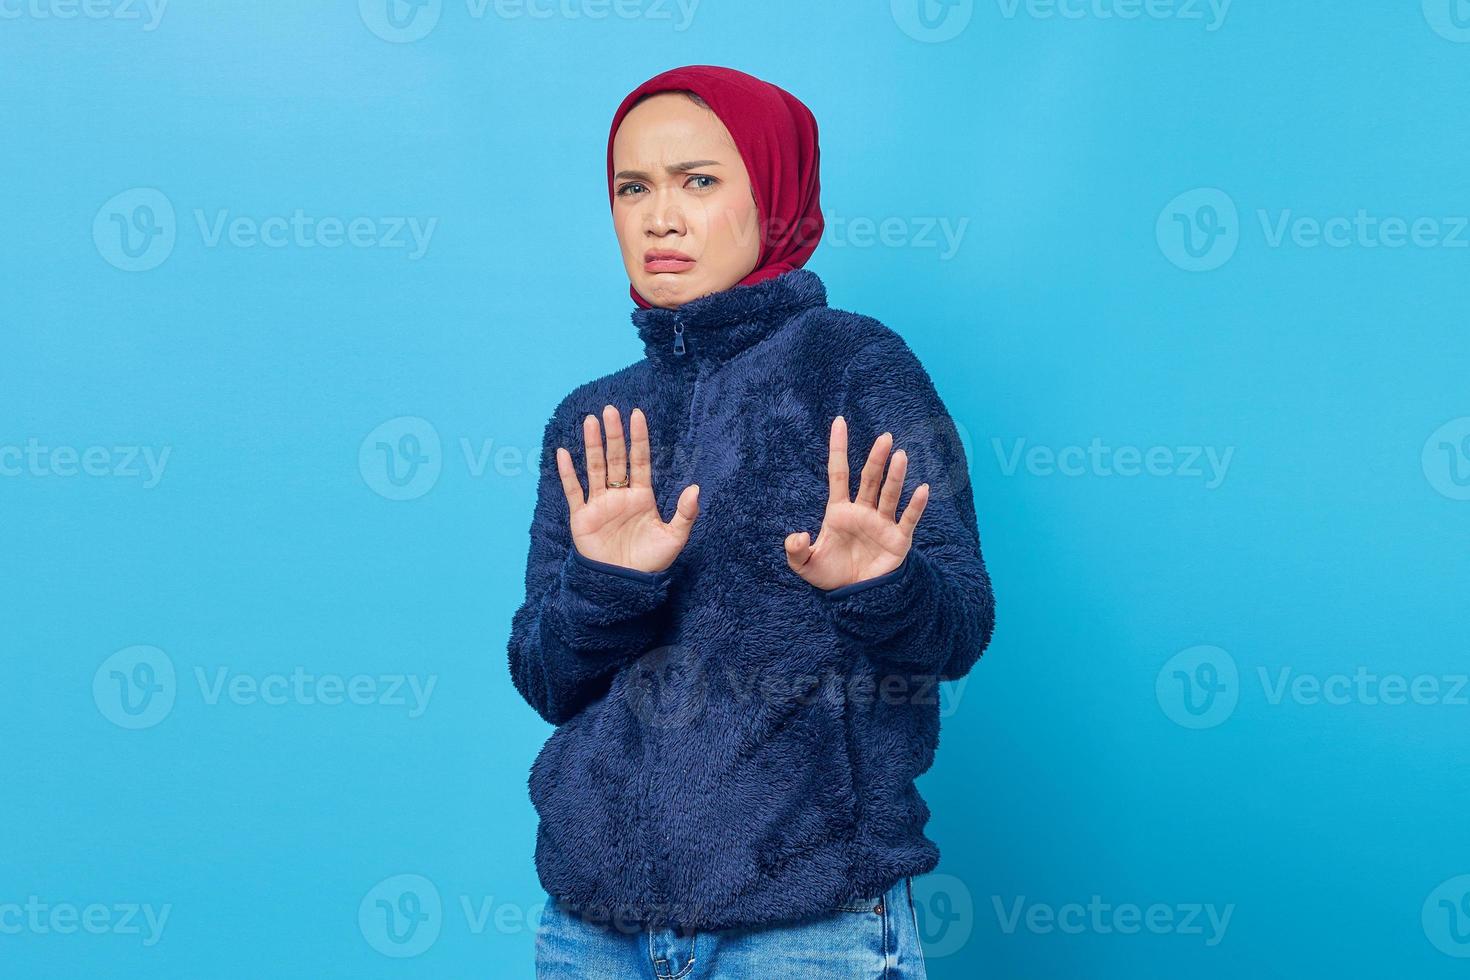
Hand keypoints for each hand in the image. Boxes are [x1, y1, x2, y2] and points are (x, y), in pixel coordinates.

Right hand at [556, 404, 698, 573]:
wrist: (623, 586)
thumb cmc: (650, 563)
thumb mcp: (674, 538)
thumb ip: (685, 514)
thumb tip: (695, 488)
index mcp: (642, 497)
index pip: (640, 461)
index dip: (638, 438)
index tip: (637, 415)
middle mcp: (620, 496)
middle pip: (616, 458)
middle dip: (613, 435)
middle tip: (610, 410)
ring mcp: (600, 504)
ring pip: (595, 468)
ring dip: (592, 445)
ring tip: (590, 421)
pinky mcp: (582, 517)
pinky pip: (574, 491)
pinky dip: (568, 473)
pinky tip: (563, 453)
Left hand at [785, 415, 929, 590]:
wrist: (855, 597)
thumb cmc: (830, 576)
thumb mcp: (805, 565)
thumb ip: (795, 551)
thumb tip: (797, 535)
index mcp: (839, 511)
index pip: (839, 473)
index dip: (838, 448)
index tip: (840, 422)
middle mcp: (862, 512)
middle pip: (869, 479)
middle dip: (876, 459)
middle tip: (884, 438)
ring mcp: (881, 524)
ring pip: (888, 494)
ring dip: (895, 477)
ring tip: (900, 456)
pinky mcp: (897, 539)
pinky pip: (908, 519)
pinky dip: (915, 505)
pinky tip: (922, 489)